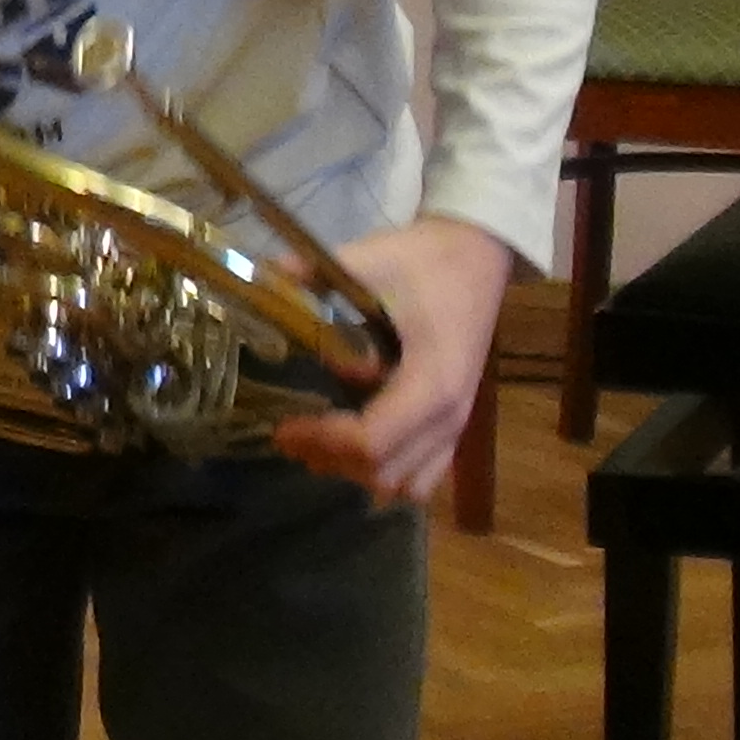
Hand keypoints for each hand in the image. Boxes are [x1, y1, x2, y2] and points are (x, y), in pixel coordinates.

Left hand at [273, 216, 517, 511]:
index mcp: (432, 382)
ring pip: (405, 484)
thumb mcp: (372, 258)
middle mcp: (449, 416)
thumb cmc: (428, 261)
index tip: (285, 424)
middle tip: (290, 433)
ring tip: (319, 442)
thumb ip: (315, 273)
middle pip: (383, 472)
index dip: (322, 440)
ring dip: (357, 472)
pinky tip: (356, 450)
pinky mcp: (456, 425)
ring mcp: (457, 425)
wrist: (478, 256)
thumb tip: (261, 278)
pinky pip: (424, 477)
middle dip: (331, 458)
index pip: (372, 441)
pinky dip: (388, 475)